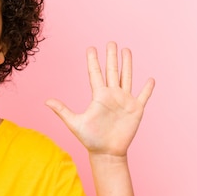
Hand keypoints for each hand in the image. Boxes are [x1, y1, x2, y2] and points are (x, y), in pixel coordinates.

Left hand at [46, 42, 153, 156]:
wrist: (106, 153)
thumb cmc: (90, 139)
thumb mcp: (75, 123)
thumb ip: (62, 110)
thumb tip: (46, 101)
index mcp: (99, 96)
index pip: (95, 74)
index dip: (93, 61)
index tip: (91, 48)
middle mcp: (112, 95)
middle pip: (112, 71)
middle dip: (111, 56)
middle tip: (111, 42)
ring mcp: (124, 101)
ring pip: (127, 78)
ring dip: (127, 65)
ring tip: (127, 50)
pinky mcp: (136, 110)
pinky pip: (143, 96)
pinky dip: (147, 88)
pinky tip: (150, 79)